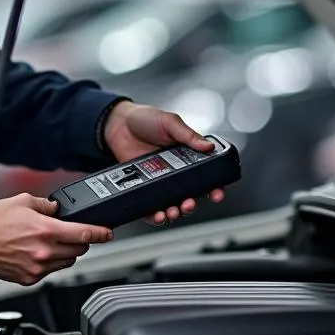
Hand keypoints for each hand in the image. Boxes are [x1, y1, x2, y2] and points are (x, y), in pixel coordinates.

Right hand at [0, 193, 112, 285]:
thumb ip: (46, 205)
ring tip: (50, 243)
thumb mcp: (22, 201)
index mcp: (46, 230)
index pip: (84, 234)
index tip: (108, 233)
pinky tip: (37, 253)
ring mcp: (37, 268)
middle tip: (71, 234)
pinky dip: (50, 263)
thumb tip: (57, 209)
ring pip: (67, 262)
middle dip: (80, 241)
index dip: (101, 233)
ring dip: (66, 253)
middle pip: (79, 250)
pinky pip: (50, 272)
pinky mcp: (29, 278)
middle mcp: (44, 252)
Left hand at [104, 101, 224, 224]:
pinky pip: (150, 206)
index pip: (206, 176)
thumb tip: (209, 146)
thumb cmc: (145, 119)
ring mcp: (159, 181)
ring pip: (171, 204)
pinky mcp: (143, 186)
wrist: (117, 124)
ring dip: (174, 212)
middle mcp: (176, 172)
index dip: (214, 187)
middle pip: (190, 195)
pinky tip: (156, 214)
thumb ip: (188, 135)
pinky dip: (154, 215)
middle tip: (189, 203)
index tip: (216, 194)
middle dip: (191, 204)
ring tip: (172, 211)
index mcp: (187, 157)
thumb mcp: (170, 122)